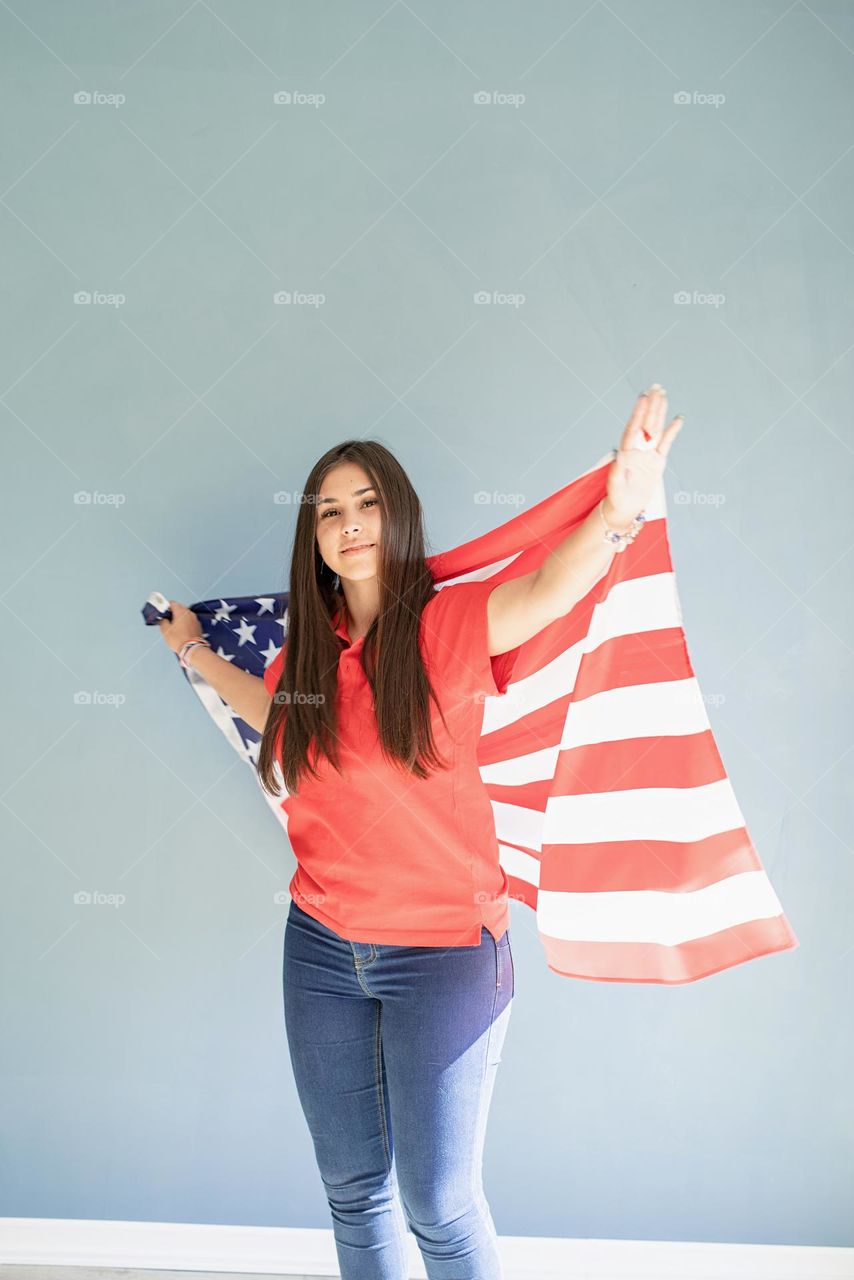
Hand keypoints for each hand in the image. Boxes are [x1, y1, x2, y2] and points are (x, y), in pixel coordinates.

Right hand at [157, 600, 202, 654]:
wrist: (192, 649)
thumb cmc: (179, 640)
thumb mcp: (165, 630)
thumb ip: (162, 621)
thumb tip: (163, 619)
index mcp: (180, 611)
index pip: (172, 603)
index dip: (166, 607)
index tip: (163, 612)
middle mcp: (189, 613)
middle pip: (180, 607)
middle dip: (173, 612)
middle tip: (168, 619)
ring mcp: (195, 619)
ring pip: (186, 614)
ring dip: (180, 617)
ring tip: (175, 626)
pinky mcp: (198, 625)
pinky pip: (190, 620)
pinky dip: (186, 623)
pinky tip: (182, 630)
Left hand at [604, 384, 683, 526]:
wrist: (625, 507)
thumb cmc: (617, 496)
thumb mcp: (616, 484)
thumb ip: (618, 470)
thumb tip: (620, 456)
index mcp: (626, 451)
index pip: (634, 428)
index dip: (639, 413)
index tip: (643, 398)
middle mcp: (638, 449)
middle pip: (646, 423)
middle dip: (651, 406)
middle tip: (656, 388)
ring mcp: (648, 454)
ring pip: (656, 428)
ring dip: (659, 412)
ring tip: (663, 395)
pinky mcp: (658, 461)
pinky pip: (667, 443)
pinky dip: (672, 431)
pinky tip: (678, 419)